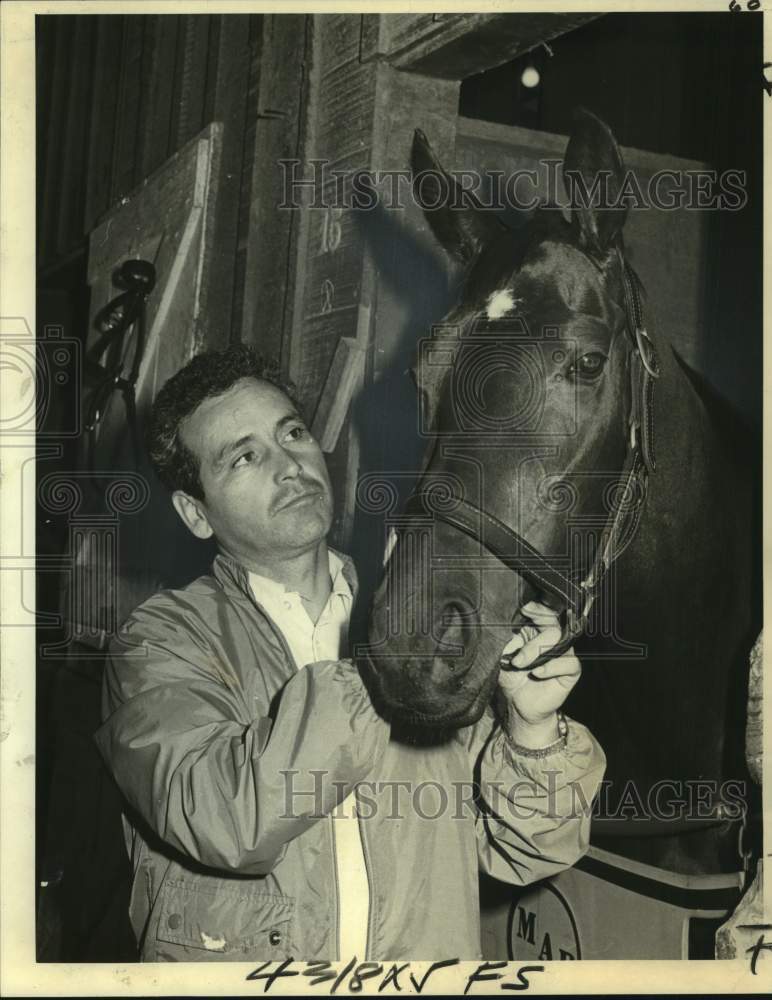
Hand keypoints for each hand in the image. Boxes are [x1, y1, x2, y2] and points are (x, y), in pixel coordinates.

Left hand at [496, 601, 580, 746]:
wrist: (518, 705)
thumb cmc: (512, 679)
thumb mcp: (503, 657)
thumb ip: (507, 641)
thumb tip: (504, 627)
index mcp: (536, 632)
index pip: (543, 614)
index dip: (538, 610)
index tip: (526, 609)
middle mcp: (552, 640)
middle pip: (552, 627)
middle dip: (532, 642)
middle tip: (516, 659)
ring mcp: (563, 654)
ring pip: (560, 642)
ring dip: (538, 654)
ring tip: (520, 666)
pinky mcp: (570, 671)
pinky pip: (569, 663)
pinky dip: (552, 667)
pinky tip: (537, 673)